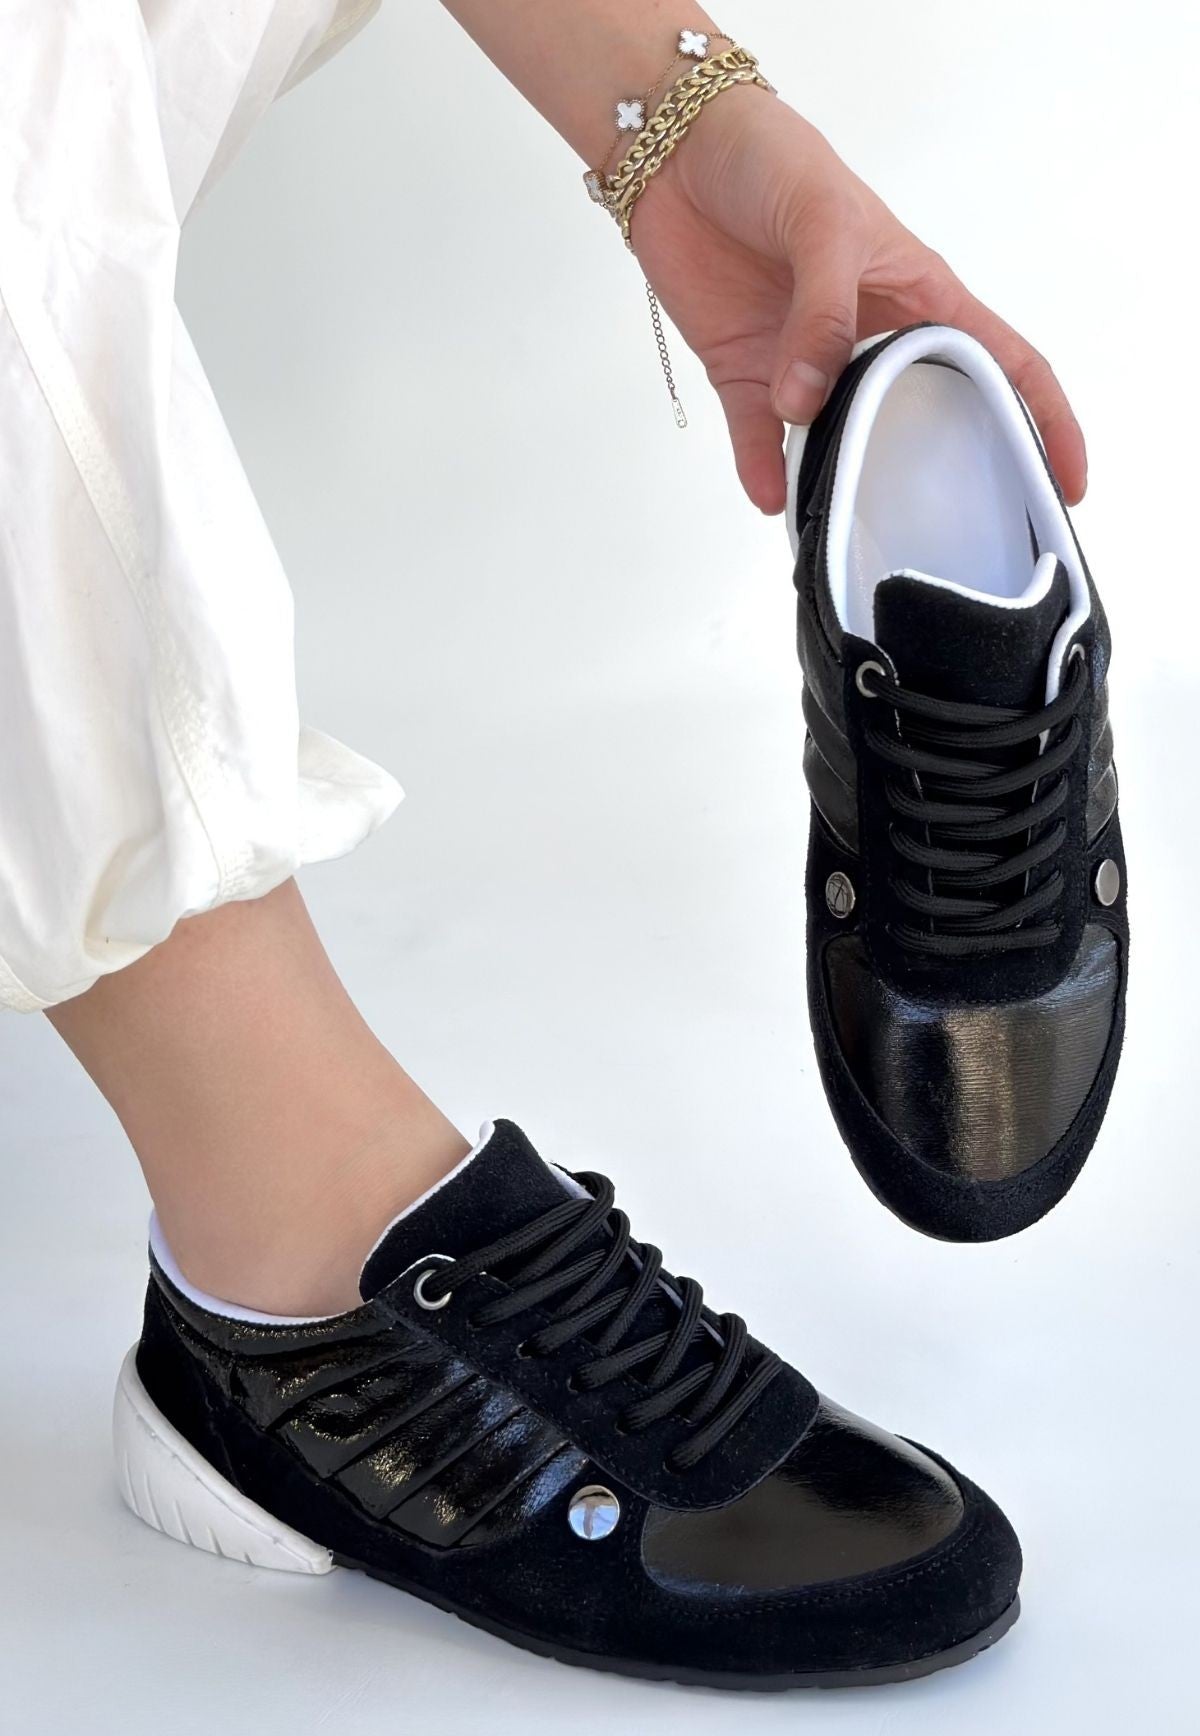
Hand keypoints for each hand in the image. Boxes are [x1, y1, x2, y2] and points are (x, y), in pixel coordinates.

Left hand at [631, 88, 1086, 513]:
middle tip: (947, 533)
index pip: (1004, 363)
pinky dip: (762, 473)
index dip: (1045, 421)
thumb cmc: (774, 161)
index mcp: (921, 298)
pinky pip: (759, 441)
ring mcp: (807, 365)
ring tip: (849, 530)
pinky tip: (771, 501)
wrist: (677, 154)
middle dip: (937, 472)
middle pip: (921, 419)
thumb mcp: (822, 219)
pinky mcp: (746, 377)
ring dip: (839, 484)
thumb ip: (824, 309)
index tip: (1065, 485)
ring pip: (836, 443)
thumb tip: (808, 399)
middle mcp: (871, 340)